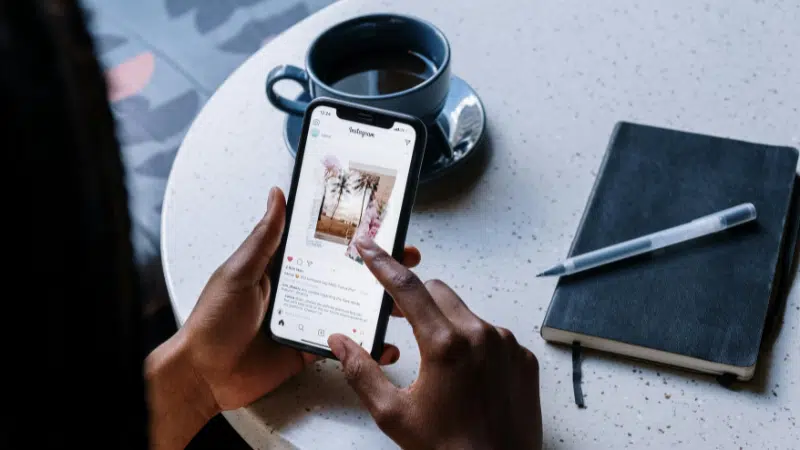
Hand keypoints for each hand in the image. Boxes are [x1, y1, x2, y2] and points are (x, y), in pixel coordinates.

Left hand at [176, 187, 420, 411]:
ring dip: (379, 304)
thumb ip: (264, 238)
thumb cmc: (213, 321)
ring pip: (352, 307)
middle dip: (379, 267)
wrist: (205, 375)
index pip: (327, 244)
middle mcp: (302, 289)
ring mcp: (310, 318)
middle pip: (347, 273)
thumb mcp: (240, 272)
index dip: (355, 235)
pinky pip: (345, 343)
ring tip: (404, 302)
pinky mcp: (312, 347)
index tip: (382, 224)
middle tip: (407, 258)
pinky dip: (367, 344)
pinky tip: (385, 342)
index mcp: (285, 265)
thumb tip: (277, 196)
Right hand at [327, 238, 542, 449]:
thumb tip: (340, 342)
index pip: (407, 288)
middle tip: (398, 317)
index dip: (383, 264)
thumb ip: (362, 372)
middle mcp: (481, 335)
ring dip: (445, 322)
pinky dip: (473, 342)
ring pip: (466, 312)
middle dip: (415, 298)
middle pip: (438, 292)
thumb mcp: (394, 414)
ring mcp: (506, 345)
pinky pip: (492, 334)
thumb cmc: (449, 449)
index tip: (369, 247)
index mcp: (446, 345)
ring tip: (436, 361)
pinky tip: (465, 373)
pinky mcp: (523, 358)